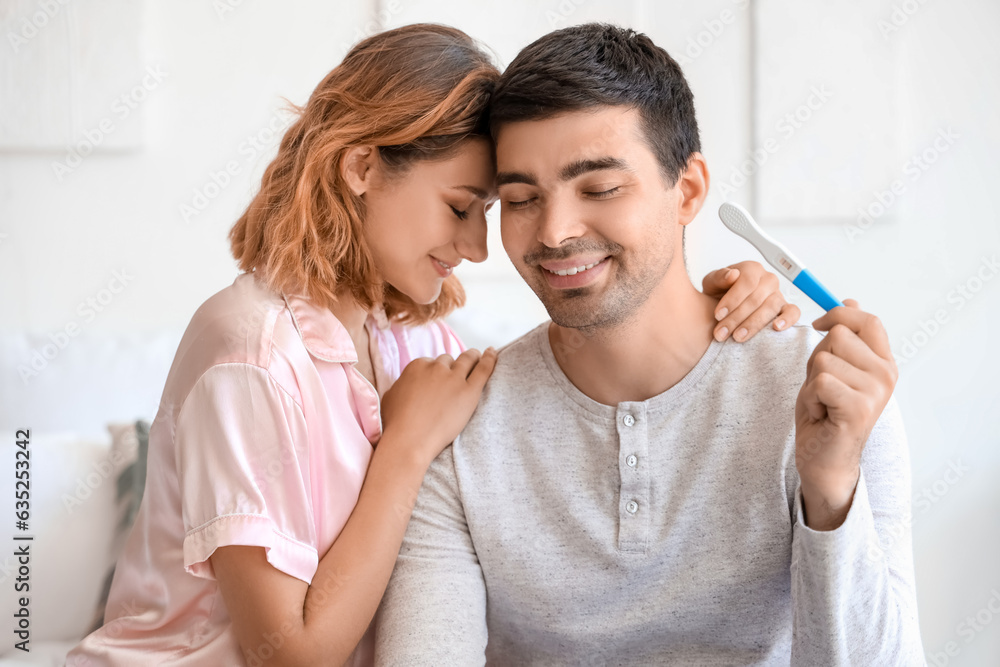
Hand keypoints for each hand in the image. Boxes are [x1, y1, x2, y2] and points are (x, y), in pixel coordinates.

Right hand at [379, 347, 497, 467]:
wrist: (409, 441)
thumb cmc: (396, 424)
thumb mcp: (391, 396)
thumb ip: (401, 384)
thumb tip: (406, 383)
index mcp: (417, 366)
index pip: (433, 362)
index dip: (438, 371)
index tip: (441, 378)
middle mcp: (436, 368)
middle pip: (450, 360)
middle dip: (454, 366)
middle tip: (461, 370)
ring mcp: (454, 378)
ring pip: (467, 360)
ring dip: (473, 357)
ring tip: (478, 357)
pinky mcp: (469, 391)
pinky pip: (483, 369)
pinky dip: (489, 358)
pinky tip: (492, 352)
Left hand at [702, 261, 800, 341]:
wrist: (724, 305)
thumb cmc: (719, 292)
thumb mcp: (712, 283)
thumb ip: (719, 277)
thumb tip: (732, 274)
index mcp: (751, 269)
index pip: (746, 282)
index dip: (732, 299)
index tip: (718, 315)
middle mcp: (768, 280)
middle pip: (756, 298)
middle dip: (736, 318)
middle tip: (721, 332)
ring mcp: (778, 294)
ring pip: (771, 307)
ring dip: (753, 324)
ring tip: (738, 337)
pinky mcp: (786, 308)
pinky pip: (793, 312)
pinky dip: (787, 319)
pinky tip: (776, 328)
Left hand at [795, 299, 897, 529]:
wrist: (824, 459)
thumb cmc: (825, 413)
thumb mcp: (832, 368)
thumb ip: (842, 339)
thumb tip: (850, 300)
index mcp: (883, 362)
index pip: (868, 320)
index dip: (839, 314)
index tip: (819, 324)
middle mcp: (886, 374)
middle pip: (838, 335)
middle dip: (817, 358)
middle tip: (822, 387)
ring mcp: (876, 391)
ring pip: (824, 359)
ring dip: (811, 382)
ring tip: (822, 402)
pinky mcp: (860, 407)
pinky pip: (820, 382)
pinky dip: (810, 397)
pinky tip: (821, 414)